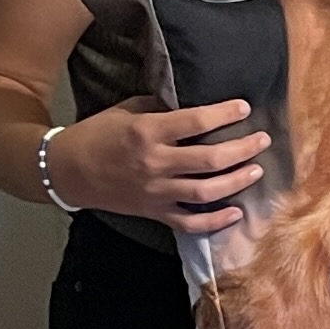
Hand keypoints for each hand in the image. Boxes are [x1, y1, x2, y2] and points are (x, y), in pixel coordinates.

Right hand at [46, 96, 271, 234]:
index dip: (225, 114)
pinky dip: (215, 222)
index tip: (245, 109)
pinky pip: (190, 223)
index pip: (195, 121)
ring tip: (256, 171)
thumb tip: (194, 105)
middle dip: (242, 149)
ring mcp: (156, 192)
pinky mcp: (154, 212)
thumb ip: (161, 108)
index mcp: (147, 132)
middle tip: (262, 141)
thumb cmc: (97, 134)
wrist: (66, 170)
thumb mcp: (127, 110)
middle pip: (210, 159)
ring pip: (206, 192)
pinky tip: (236, 213)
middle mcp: (155, 163)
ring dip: (236, 182)